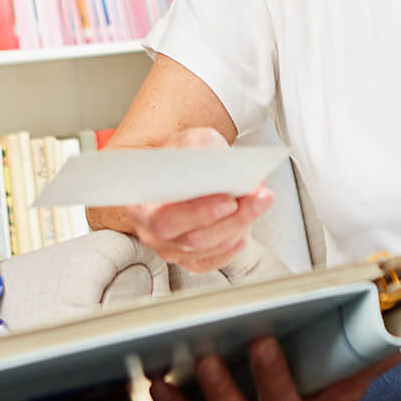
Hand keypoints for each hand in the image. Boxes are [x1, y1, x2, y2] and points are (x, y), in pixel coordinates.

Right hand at [119, 127, 273, 272]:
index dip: (197, 213)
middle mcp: (151, 233)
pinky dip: (239, 237)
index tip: (228, 200)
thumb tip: (227, 168)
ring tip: (261, 199)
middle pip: (193, 239)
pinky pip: (220, 257)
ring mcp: (171, 250)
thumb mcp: (192, 141)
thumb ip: (205, 149)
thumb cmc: (181, 158)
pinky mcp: (192, 259)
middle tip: (257, 197)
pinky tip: (249, 217)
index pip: (163, 218)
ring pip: (212, 247)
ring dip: (241, 224)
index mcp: (139, 203)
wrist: (183, 171)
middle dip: (231, 219)